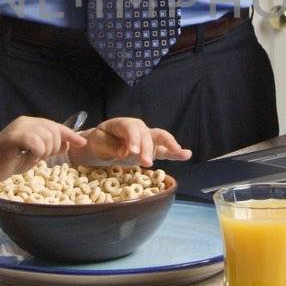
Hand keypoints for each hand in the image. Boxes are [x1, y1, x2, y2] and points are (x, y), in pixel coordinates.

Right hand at [0, 116, 88, 177]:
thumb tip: (68, 143)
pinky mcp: (13, 137)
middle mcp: (26, 121)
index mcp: (31, 123)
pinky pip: (36, 142)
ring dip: (43, 152)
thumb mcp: (34, 154)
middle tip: (40, 157)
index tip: (82, 143)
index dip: (70, 135)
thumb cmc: (8, 161)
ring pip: (47, 137)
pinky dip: (36, 152)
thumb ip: (49, 147)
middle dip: (54, 148)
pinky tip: (26, 156)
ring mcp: (19, 128)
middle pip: (54, 132)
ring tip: (31, 157)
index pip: (56, 126)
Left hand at [73, 116, 191, 168]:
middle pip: (147, 135)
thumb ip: (112, 147)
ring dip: (170, 145)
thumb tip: (126, 153)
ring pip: (161, 137)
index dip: (133, 140)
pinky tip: (186, 155)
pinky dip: (175, 153)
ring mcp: (148, 138)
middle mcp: (139, 128)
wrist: (102, 143)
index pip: (131, 129)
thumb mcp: (99, 142)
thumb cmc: (100, 141)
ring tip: (182, 153)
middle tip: (145, 162)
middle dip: (147, 148)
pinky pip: (165, 149)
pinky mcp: (152, 148)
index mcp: (124, 123)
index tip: (131, 152)